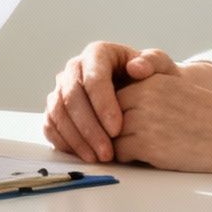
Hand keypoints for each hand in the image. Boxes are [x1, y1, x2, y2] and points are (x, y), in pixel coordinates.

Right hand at [43, 42, 180, 162]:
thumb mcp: (160, 67)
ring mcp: (62, 88)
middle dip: (89, 127)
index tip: (117, 129)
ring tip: (98, 158)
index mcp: (97, 53)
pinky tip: (84, 155)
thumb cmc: (151, 80)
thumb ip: (154, 62)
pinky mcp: (55, 108)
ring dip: (76, 138)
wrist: (141, 92)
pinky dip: (64, 141)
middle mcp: (75, 68)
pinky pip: (50, 124)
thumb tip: (136, 68)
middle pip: (72, 96)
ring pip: (58, 112)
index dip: (102, 104)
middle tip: (106, 152)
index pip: (93, 76)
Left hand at [113, 74, 211, 178]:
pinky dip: (128, 159)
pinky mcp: (147, 145)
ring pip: (109, 135)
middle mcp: (144, 96)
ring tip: (139, 150)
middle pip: (106, 115)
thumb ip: (147, 97)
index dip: (115, 114)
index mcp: (151, 80)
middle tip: (124, 141)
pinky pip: (119, 153)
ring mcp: (143, 120)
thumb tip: (114, 115)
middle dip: (112, 130)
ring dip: (118, 145)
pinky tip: (148, 158)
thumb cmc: (211, 119)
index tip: (121, 125)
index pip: (113, 95)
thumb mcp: (176, 93)